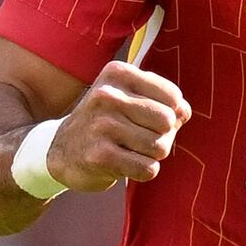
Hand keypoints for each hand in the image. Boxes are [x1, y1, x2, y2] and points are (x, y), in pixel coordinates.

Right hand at [45, 61, 189, 190]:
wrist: (61, 149)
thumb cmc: (105, 121)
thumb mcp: (128, 97)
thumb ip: (163, 99)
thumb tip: (184, 112)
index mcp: (118, 74)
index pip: (172, 96)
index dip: (170, 113)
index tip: (150, 118)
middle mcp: (108, 95)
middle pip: (167, 122)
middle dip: (163, 136)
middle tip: (142, 138)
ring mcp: (102, 125)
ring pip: (159, 147)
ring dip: (152, 155)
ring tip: (131, 150)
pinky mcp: (100, 156)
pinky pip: (147, 169)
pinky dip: (143, 172)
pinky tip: (126, 164)